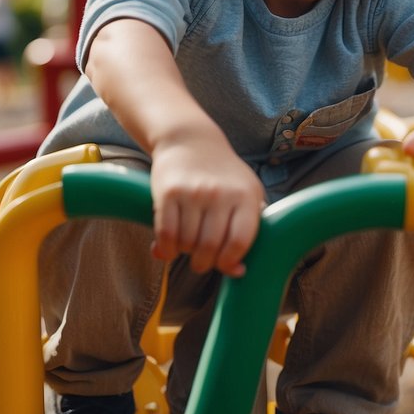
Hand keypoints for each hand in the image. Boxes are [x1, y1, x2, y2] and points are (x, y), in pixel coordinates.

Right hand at [148, 141, 264, 277]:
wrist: (190, 141)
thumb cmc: (222, 175)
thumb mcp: (246, 194)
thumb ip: (247, 231)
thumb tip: (238, 273)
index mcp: (245, 195)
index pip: (240, 241)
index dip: (230, 261)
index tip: (223, 264)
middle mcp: (220, 193)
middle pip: (210, 246)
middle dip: (203, 263)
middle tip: (200, 261)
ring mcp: (193, 192)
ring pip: (187, 242)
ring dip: (184, 253)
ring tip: (187, 246)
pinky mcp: (168, 192)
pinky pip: (166, 233)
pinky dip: (166, 249)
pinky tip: (168, 248)